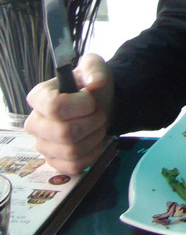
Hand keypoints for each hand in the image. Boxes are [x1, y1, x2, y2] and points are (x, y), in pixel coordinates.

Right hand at [24, 54, 114, 173]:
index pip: (55, 107)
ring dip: (95, 138)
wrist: (101, 106)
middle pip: (64, 133)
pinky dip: (93, 154)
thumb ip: (94, 69)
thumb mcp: (95, 68)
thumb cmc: (92, 87)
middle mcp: (34, 123)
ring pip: (72, 151)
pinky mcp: (54, 161)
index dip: (81, 105)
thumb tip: (94, 83)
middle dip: (92, 123)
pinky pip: (74, 166)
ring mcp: (42, 144)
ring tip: (98, 126)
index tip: (91, 99)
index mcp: (39, 97)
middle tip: (99, 114)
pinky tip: (96, 142)